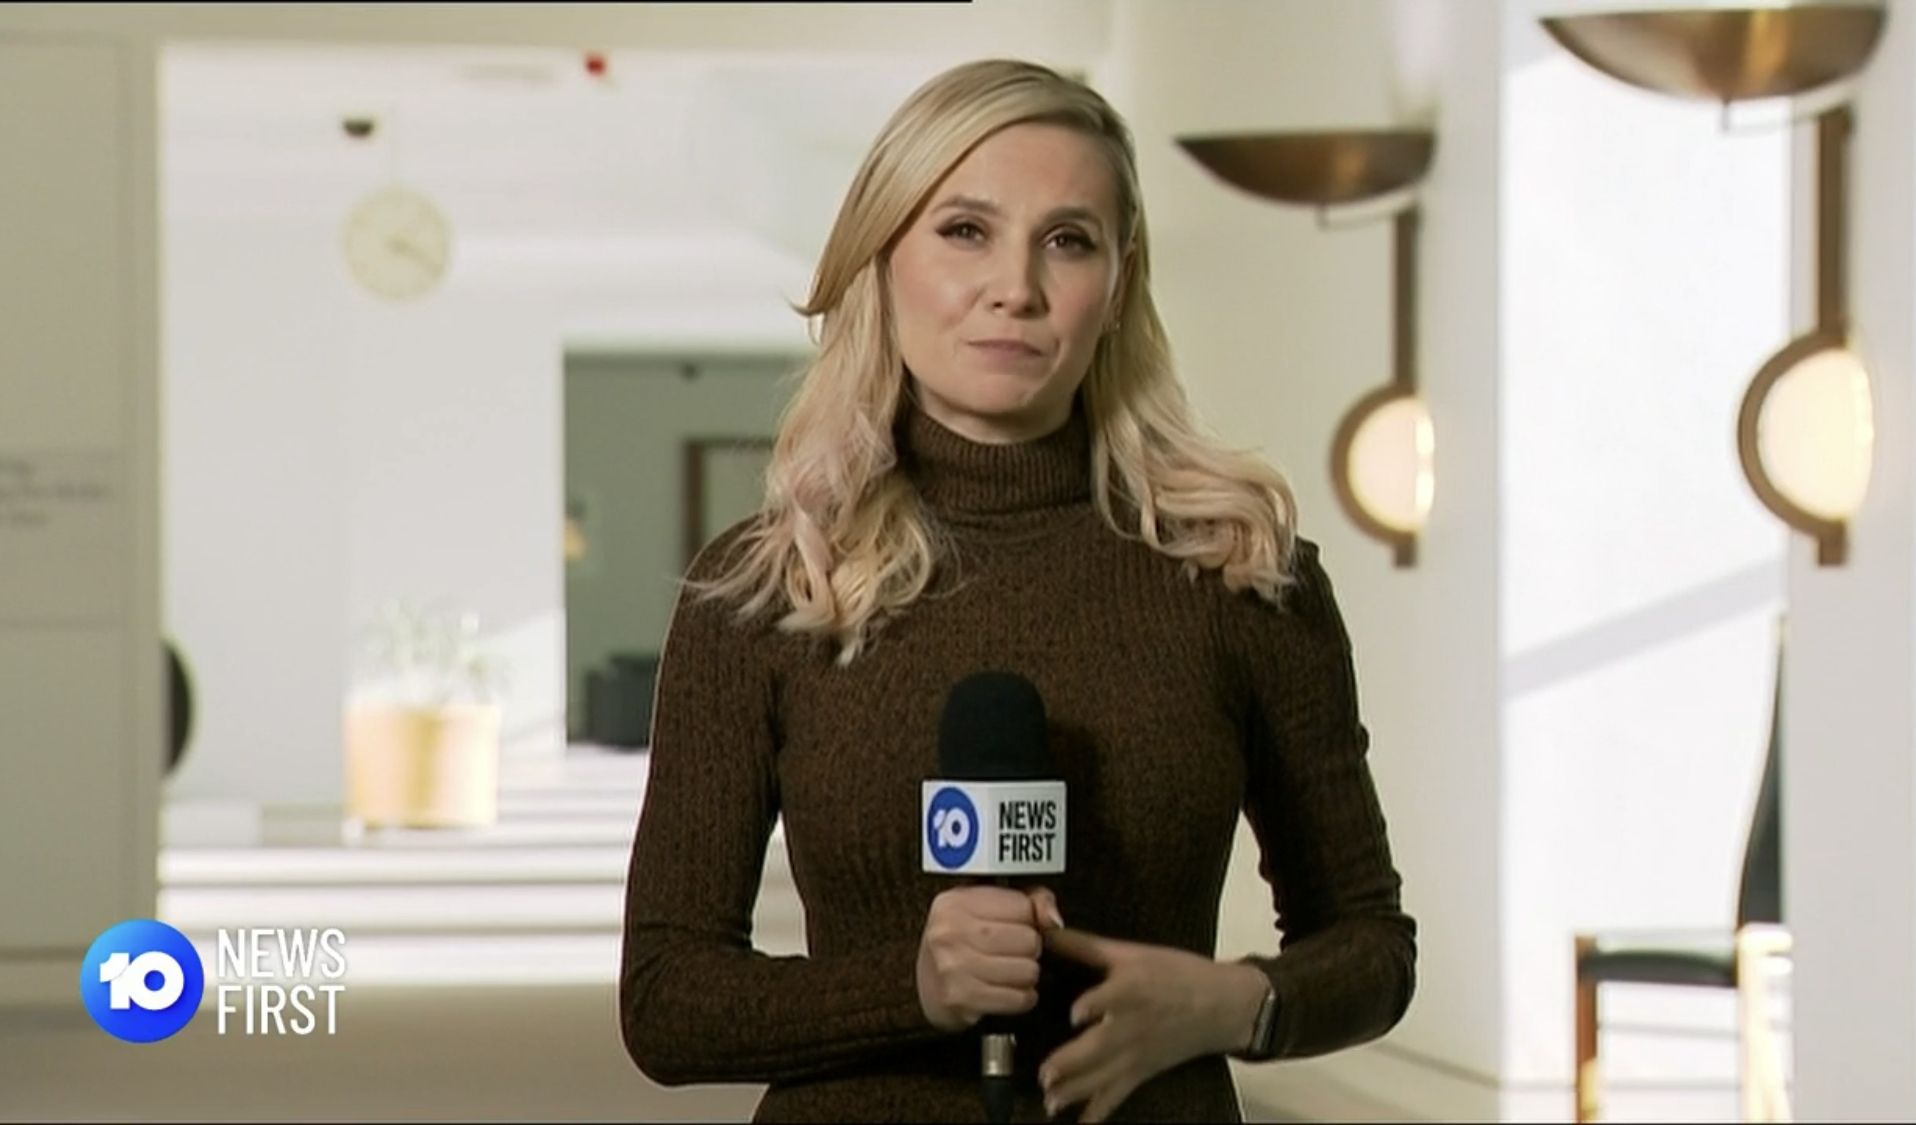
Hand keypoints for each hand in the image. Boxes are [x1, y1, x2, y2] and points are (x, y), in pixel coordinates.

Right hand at [915, 885, 1064, 1032]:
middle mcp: (950, 932)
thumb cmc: (963, 942)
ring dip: (1027, 974)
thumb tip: (1053, 919)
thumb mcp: (989, 907)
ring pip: (1028, 971)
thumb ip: (1030, 901)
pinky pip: (1019, 999)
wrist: (927, 985)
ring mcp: (954, 967)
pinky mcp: (962, 998)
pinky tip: (1007, 990)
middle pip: (1029, 940)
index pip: (1023, 906)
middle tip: (1013, 952)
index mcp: (956, 902)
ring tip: (1010, 971)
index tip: (1014, 926)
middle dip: (1029, 949)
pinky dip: (1021, 997)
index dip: (1028, 919)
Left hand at [1037, 928, 1267, 1121]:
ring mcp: (1137, 1053)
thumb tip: (1044, 931)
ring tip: (1051, 1102)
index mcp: (1130, 989)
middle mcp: (1132, 1025)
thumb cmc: (1176, 973)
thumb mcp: (1131, 952)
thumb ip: (1084, 945)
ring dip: (1076, 1091)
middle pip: (1101, 1046)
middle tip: (1046, 1074)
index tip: (1075, 1014)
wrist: (1222, 1005)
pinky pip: (1118, 1095)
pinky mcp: (1142, 1071)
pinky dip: (1100, 1112)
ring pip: (1104, 1076)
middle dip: (1073, 1062)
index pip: (1112, 998)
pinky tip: (1082, 1123)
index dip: (1094, 1005)